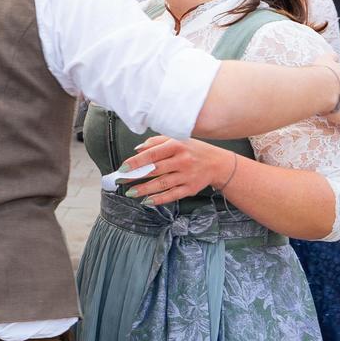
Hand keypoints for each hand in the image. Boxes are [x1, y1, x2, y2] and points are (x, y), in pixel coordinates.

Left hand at [118, 136, 239, 205]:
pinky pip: (172, 195)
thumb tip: (137, 150)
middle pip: (155, 170)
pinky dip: (159, 199)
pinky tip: (147, 200)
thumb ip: (156, 142)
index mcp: (177, 146)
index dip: (136, 161)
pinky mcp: (190, 188)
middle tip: (121, 181)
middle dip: (136, 176)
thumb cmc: (193, 150)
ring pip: (162, 184)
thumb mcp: (177, 139)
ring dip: (144, 189)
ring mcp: (187, 176)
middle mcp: (182, 160)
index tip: (123, 167)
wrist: (217, 163)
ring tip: (131, 192)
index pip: (152, 154)